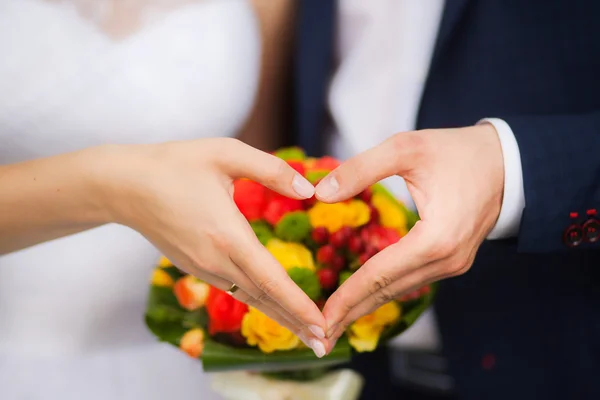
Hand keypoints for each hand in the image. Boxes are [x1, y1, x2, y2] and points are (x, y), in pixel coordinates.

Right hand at [102, 138, 326, 355]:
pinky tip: (275, 308)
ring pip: (250, 298)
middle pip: (264, 298)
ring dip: (280, 317)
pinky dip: (260, 302)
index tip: (322, 326)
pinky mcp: (196, 268)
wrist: (124, 187)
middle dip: (297, 322)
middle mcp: (216, 259)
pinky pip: (235, 289)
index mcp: (227, 234)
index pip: (271, 278)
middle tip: (326, 345)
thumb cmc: (175, 164)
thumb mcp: (226, 154)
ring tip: (308, 335)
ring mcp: (204, 268)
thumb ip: (271, 170)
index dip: (299, 305)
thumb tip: (309, 189)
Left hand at [314, 124, 503, 349]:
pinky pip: (411, 281)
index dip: (347, 297)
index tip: (320, 318)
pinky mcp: (453, 262)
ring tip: (333, 322)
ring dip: (365, 306)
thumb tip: (321, 192)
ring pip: (399, 290)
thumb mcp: (407, 148)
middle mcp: (446, 260)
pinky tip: (363, 297)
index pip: (379, 275)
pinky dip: (384, 291)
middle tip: (318, 337)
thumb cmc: (457, 152)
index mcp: (435, 238)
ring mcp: (453, 265)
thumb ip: (361, 169)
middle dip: (350, 313)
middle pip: (388, 292)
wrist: (507, 162)